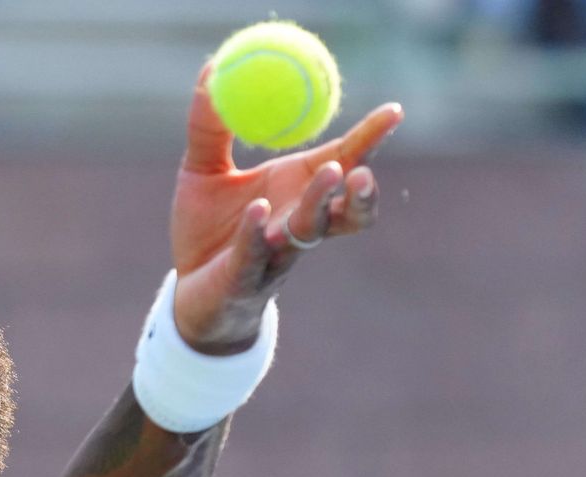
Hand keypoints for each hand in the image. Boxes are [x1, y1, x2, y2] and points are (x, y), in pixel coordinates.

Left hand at [169, 63, 403, 354]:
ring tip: (332, 173)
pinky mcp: (243, 279)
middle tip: (355, 160)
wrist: (191, 294)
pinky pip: (254, 255)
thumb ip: (208, 128)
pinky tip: (260, 212)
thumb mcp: (201, 171)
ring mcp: (274, 255)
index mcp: (296, 191)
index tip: (394, 110)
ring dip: (321, 204)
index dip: (370, 139)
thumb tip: (211, 73)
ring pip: (310, 232)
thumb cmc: (207, 231)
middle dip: (354, 186)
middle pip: (342, 207)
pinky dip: (257, 232)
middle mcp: (297, 224)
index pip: (343, 162)